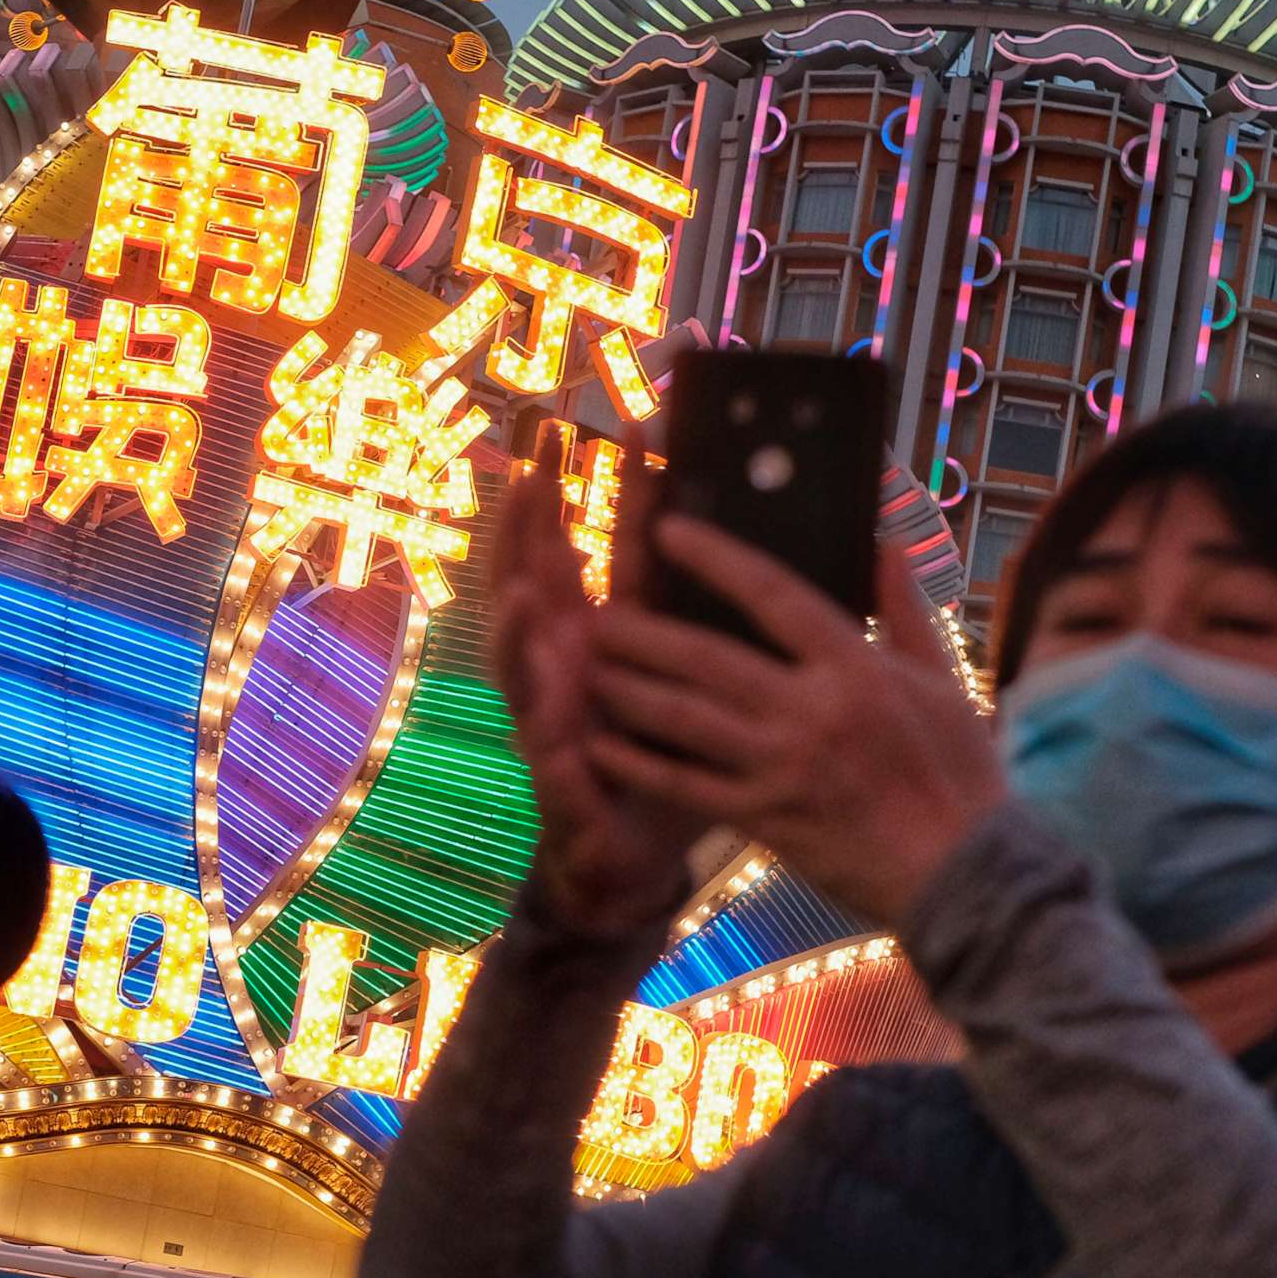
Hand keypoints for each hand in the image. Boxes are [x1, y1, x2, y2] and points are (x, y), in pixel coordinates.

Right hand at [494, 429, 703, 934]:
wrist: (632, 851)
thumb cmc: (664, 751)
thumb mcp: (689, 669)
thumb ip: (704, 611)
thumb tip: (761, 538)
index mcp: (599, 630)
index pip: (597, 545)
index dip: (600, 489)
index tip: (614, 427)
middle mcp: (561, 665)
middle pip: (529, 582)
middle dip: (525, 530)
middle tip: (531, 472)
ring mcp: (548, 722)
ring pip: (519, 670)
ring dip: (515, 634)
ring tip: (523, 596)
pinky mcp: (559, 788)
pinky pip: (552, 771)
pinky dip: (553, 756)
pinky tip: (554, 741)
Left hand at [580, 516, 1003, 926]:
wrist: (964, 874)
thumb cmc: (958, 774)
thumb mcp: (943, 680)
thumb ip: (902, 608)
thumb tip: (882, 540)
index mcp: (854, 668)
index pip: (773, 595)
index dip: (715, 559)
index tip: (668, 531)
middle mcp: (810, 712)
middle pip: (707, 658)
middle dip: (643, 633)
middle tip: (596, 610)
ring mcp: (781, 768)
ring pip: (684, 719)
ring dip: (629, 689)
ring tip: (587, 666)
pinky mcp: (763, 818)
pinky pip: (686, 786)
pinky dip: (639, 764)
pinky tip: (598, 744)